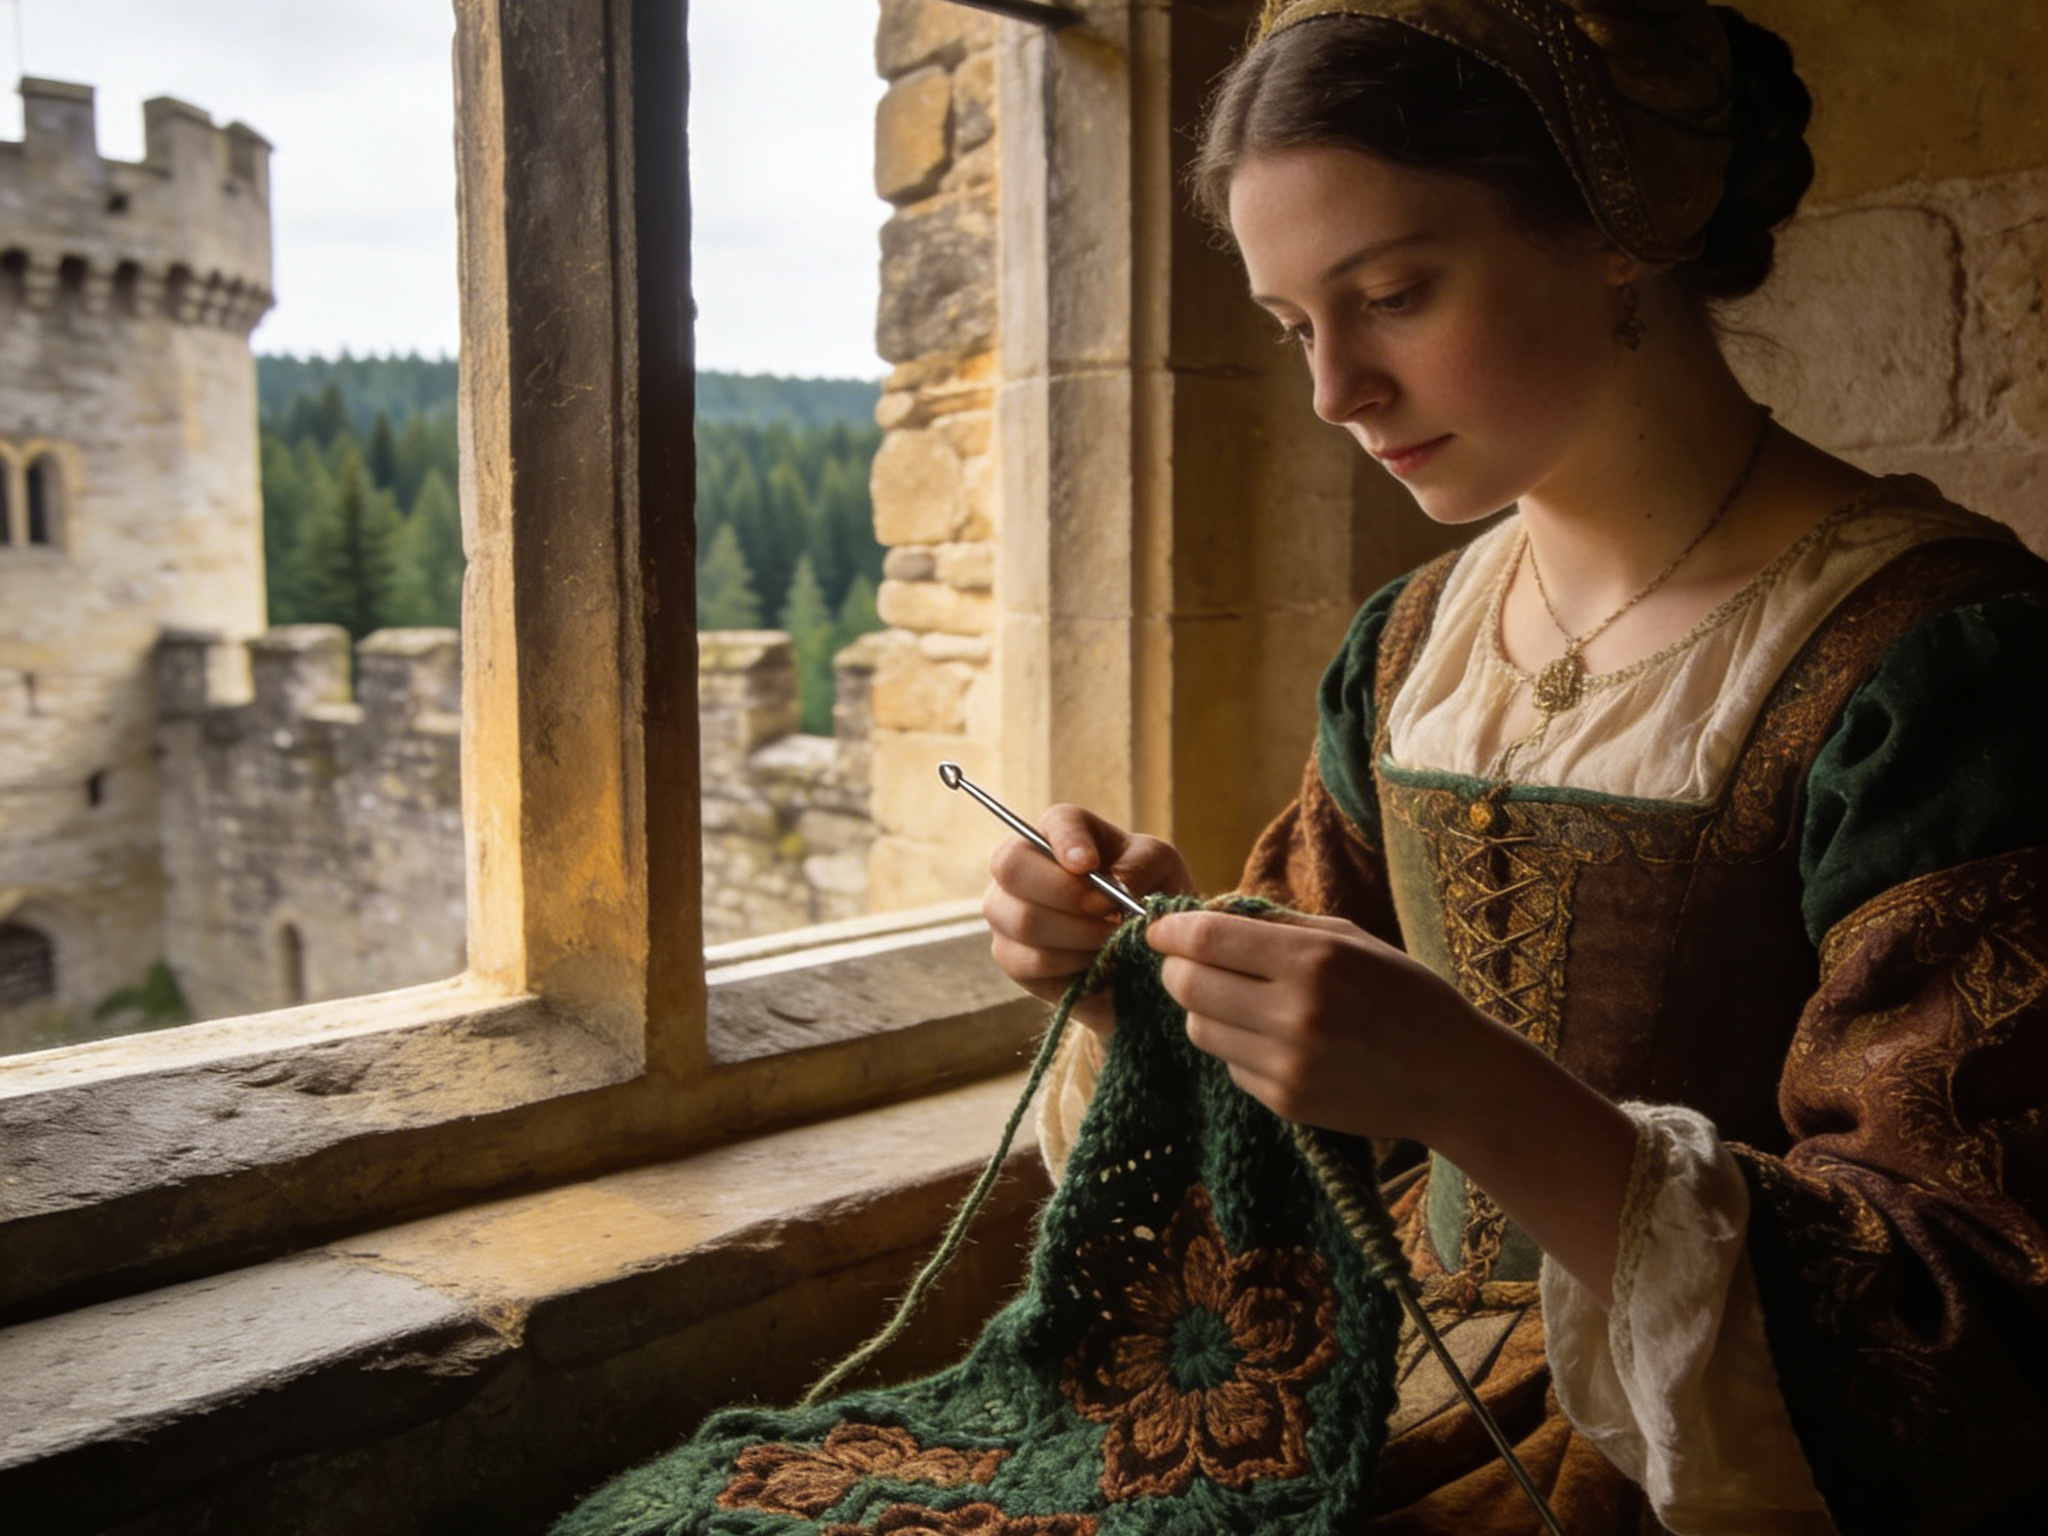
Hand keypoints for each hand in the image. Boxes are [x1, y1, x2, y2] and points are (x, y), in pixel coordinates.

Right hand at [981, 805, 1193, 1034]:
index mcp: (1060, 830)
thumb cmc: (1144, 891)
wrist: (1138, 946)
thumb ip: (1141, 865)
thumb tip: (1118, 882)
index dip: (1068, 843)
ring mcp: (1006, 911)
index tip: (1089, 865)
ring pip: (1023, 920)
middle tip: (1110, 911)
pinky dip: (1069, 965)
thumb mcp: (1159, 867)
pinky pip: (1029, 962)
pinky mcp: (1010, 955)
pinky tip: (1095, 962)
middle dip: (1068, 895)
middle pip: (1012, 868)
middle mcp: (1020, 864)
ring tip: (1110, 939)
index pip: (1054, 823)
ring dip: (1077, 935)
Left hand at [1146, 906, 1637, 1302]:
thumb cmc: (1405, 995)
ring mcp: (1286, 1064)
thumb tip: (1206, 915)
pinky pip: (1230, 1065)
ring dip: (1205, 1009)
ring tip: (1241, 1001)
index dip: (1169, 932)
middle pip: (1187, 985)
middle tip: (1189, 962)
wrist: (1452, 1077)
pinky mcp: (1284, 1102)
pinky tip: (1276, 1041)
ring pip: (1199, 1027)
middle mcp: (1294, 1012)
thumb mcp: (1350, 939)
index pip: (1205, 939)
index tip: (1158, 928)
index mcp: (1312, 960)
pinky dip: (1238, 1048)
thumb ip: (1278, 925)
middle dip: (1178, 969)